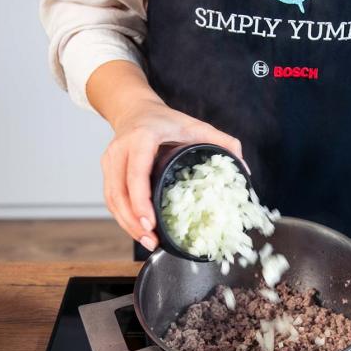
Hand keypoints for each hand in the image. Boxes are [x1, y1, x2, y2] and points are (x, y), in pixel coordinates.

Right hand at [102, 100, 243, 251]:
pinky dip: (123, 217)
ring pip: (112, 199)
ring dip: (127, 223)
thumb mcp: (196, 125)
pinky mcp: (107, 171)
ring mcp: (110, 161)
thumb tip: (244, 170)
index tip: (151, 221)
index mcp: (142, 137)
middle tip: (153, 240)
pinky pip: (111, 199)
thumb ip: (223, 143)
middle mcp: (120, 150)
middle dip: (134, 221)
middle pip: (120, 192)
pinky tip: (138, 230)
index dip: (141, 199)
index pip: (136, 172)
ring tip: (148, 241)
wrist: (135, 109)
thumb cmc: (166, 120)